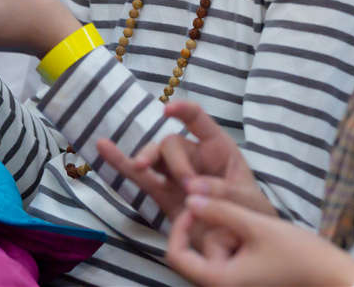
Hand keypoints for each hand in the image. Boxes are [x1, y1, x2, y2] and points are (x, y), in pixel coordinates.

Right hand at [97, 101, 274, 226]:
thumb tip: (193, 188)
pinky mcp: (163, 192)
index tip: (167, 110)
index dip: (183, 110)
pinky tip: (102, 146)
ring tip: (142, 167)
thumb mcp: (248, 203)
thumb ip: (224, 193)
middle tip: (188, 187)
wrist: (244, 243)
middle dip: (176, 161)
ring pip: (154, 156)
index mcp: (219, 149)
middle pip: (172, 143)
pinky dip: (121, 163)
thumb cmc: (251, 215)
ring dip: (146, 159)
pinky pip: (140, 177)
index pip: (199, 120)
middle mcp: (194, 156)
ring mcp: (175, 173)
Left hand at [166, 196, 353, 286]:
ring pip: (211, 251)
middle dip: (208, 228)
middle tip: (234, 214)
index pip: (176, 254)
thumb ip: (219, 211)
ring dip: (223, 231)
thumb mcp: (255, 225)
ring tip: (251, 224)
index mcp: (218, 279)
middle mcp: (221, 286)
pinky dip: (232, 239)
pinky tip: (255, 232)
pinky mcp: (244, 279)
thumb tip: (189, 197)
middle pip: (192, 252)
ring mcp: (233, 284)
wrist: (330, 274)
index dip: (179, 226)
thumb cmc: (297, 253)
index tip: (196, 204)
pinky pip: (225, 256)